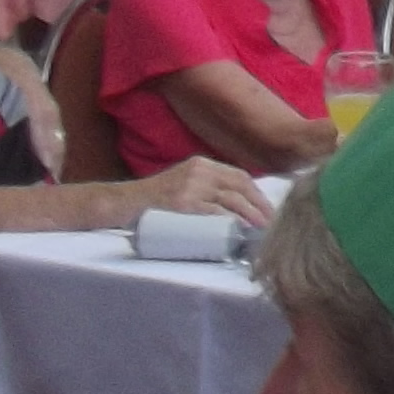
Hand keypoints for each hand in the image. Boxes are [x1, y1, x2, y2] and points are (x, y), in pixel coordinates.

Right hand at [127, 157, 268, 226]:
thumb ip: (206, 188)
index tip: (268, 209)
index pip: (239, 176)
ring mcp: (190, 187)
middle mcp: (198, 171)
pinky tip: (239, 229)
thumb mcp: (184, 183)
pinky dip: (230, 221)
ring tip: (260, 229)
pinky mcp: (181, 205)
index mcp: (201, 164)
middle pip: (239, 187)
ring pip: (230, 200)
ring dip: (250, 215)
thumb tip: (236, 207)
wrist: (123, 203)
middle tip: (271, 223)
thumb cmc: (155, 200)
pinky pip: (213, 212)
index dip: (257, 194)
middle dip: (259, 205)